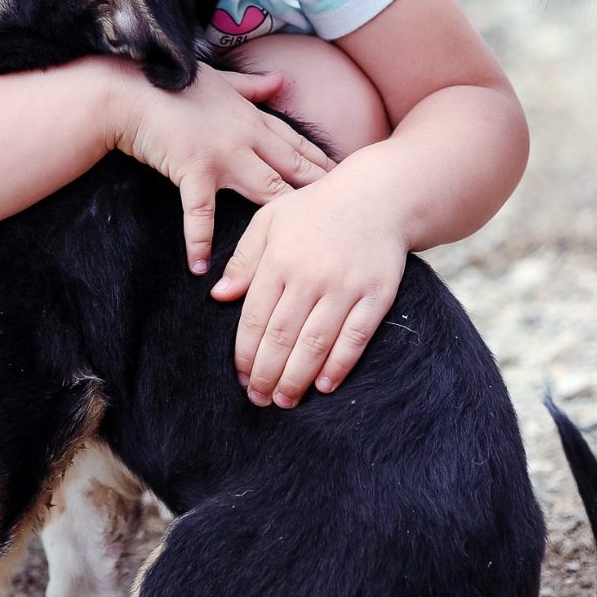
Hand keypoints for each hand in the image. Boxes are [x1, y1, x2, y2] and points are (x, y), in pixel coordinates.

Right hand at [108, 64, 335, 272]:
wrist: (130, 92)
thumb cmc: (171, 83)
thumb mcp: (219, 79)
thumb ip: (252, 86)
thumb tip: (280, 80)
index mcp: (251, 117)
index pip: (296, 143)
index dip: (322, 161)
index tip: (346, 176)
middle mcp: (245, 137)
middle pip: (292, 169)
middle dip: (320, 190)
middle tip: (344, 213)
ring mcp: (222, 155)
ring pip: (264, 190)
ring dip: (283, 215)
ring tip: (302, 245)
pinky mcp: (193, 170)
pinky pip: (201, 212)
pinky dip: (199, 240)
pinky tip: (201, 267)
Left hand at [210, 172, 405, 406]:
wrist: (378, 196)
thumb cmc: (317, 209)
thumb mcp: (270, 221)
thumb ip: (243, 260)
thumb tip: (219, 296)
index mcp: (279, 260)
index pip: (254, 318)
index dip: (245, 354)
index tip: (241, 378)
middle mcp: (310, 276)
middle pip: (282, 338)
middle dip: (266, 375)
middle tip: (259, 400)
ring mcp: (345, 287)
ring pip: (315, 344)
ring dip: (296, 379)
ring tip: (285, 401)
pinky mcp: (376, 295)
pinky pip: (355, 338)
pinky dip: (339, 365)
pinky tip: (323, 386)